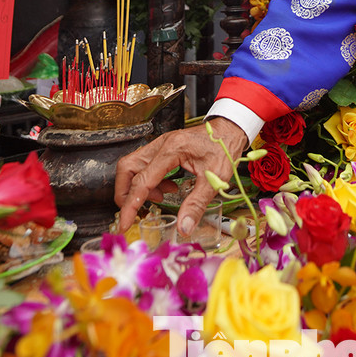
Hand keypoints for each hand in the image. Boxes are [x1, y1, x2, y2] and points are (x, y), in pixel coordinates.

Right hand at [114, 117, 249, 235]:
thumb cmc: (224, 148)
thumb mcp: (215, 179)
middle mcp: (161, 144)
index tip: (124, 223)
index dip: (130, 205)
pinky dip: (149, 181)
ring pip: (133, 166)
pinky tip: (167, 189)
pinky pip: (145, 166)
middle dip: (126, 193)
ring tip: (160, 198)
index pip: (142, 180)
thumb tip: (184, 227)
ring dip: (138, 187)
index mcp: (172, 149)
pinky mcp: (163, 149)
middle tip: (134, 211)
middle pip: (127, 168)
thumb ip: (197, 204)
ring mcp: (160, 145)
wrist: (230, 130)